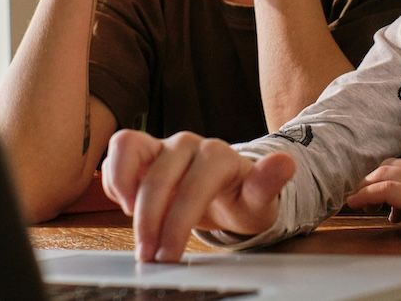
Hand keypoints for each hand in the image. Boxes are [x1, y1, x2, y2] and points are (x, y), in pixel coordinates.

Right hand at [101, 130, 294, 261]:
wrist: (227, 191)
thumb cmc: (242, 199)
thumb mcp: (259, 202)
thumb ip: (268, 184)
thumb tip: (285, 163)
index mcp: (219, 155)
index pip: (192, 186)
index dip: (177, 223)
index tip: (170, 256)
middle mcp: (189, 144)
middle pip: (158, 178)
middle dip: (149, 222)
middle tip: (148, 257)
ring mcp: (164, 144)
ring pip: (128, 151)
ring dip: (124, 194)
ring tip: (135, 226)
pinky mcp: (142, 149)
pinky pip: (117, 153)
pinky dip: (115, 180)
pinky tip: (127, 206)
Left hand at [345, 158, 400, 235]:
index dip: (385, 174)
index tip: (374, 187)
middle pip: (388, 166)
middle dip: (369, 178)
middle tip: (356, 193)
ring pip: (382, 174)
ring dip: (362, 186)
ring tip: (349, 200)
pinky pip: (386, 191)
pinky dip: (366, 195)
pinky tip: (354, 203)